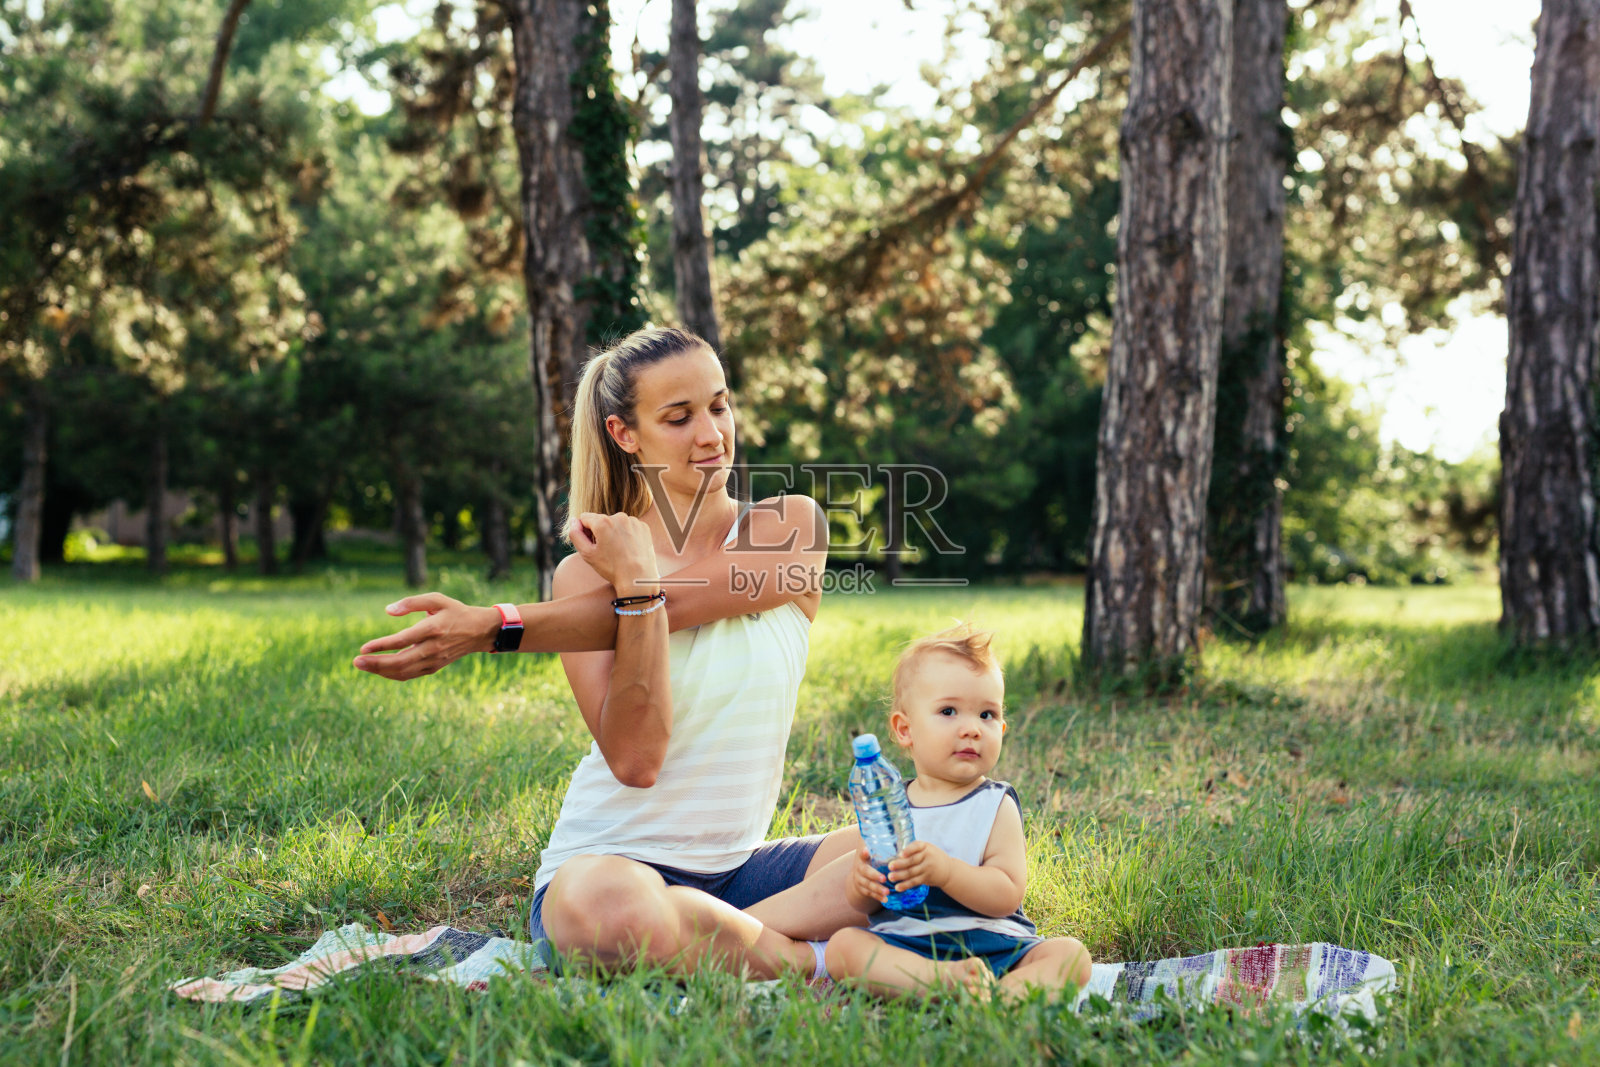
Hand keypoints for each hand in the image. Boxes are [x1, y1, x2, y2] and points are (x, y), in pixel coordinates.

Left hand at [352, 593, 498, 679]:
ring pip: (403, 671)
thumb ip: (412, 602)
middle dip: (375, 664)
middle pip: (400, 662)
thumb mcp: (437, 599)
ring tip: (362, 665)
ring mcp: (434, 661)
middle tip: (355, 661)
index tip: (363, 648)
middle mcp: (433, 648)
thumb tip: (388, 610)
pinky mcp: (433, 667)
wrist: (479, 631)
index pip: (402, 640)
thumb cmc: (455, 611)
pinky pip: (409, 674)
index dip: (381, 645)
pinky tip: (379, 669)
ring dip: (380, 671)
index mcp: (433, 629)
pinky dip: (392, 674)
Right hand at [571, 512, 658, 595]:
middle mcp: (619, 517)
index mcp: (603, 522)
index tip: (592, 545)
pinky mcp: (644, 527)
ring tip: (618, 551)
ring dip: (614, 533)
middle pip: (601, 520)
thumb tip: (574, 520)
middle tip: (605, 551)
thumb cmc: (611, 568)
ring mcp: (633, 521)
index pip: (585, 518)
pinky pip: (629, 527)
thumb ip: (575, 535)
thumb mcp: (587, 554)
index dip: (585, 532)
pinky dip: (627, 535)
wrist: (638, 578)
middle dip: (600, 532)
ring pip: (616, 523)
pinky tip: (628, 549)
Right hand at [849, 847, 889, 905]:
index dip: (863, 853)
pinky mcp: (862, 890)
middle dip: (874, 875)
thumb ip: (879, 844)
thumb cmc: (870, 861)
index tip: (867, 851)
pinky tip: (886, 899)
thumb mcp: (872, 852)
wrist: (858, 876)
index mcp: (862, 859)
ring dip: (877, 888)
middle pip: (864, 872)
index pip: (861, 854)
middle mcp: (859, 869)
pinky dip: (878, 897)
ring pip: (867, 885)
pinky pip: (870, 894)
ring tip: (887, 891)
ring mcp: (860, 880)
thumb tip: (888, 828)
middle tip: (884, 878)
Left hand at [886, 840, 952, 891]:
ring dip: (900, 875)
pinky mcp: (927, 878)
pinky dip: (906, 885)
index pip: (916, 846)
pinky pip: (915, 882)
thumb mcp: (927, 849)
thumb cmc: (933, 857)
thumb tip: (896, 856)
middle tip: (890, 867)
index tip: (900, 854)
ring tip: (891, 877)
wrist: (948, 870)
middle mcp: (927, 857)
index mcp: (925, 846)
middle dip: (900, 864)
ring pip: (912, 872)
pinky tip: (898, 887)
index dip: (908, 850)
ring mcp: (928, 868)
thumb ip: (915, 850)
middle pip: (912, 861)